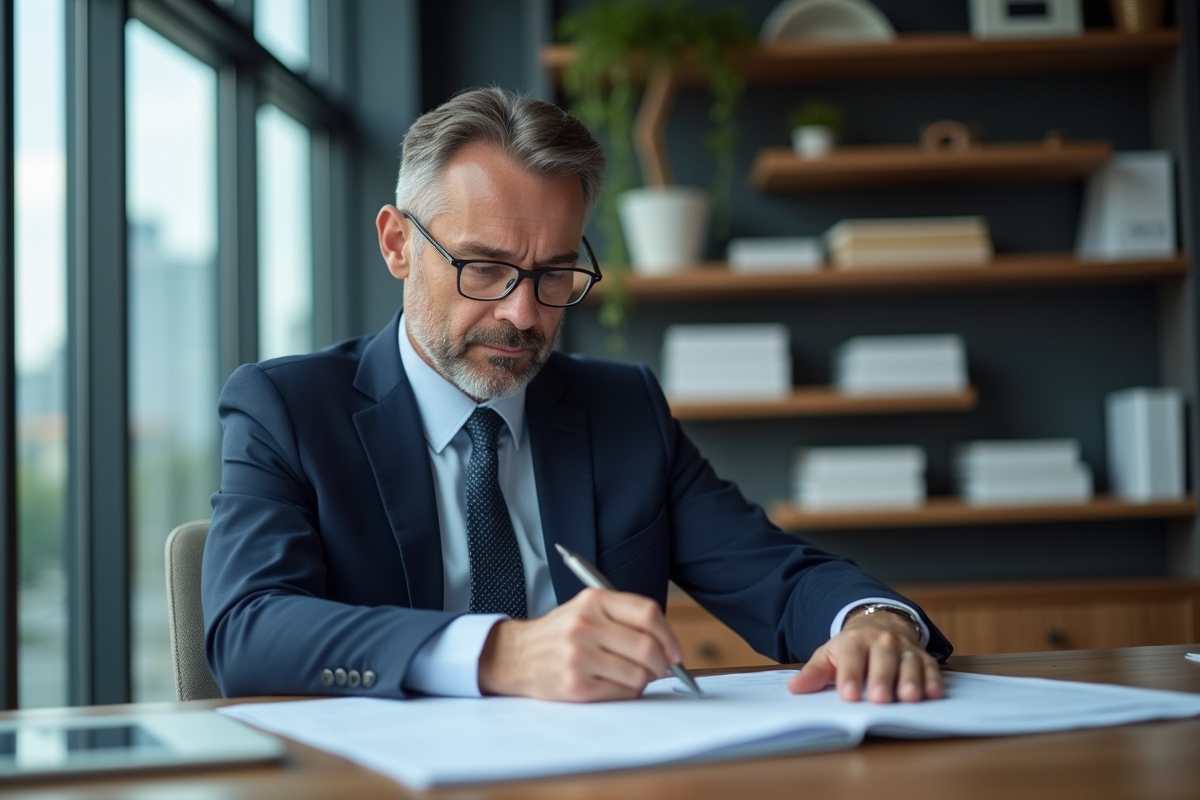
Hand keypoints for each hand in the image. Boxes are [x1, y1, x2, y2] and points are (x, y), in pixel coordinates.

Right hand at [477, 588, 682, 701]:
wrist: (516, 655)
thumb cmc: (560, 634)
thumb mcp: (586, 609)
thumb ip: (624, 618)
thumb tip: (668, 647)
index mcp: (593, 601)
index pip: (647, 613)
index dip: (669, 635)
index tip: (675, 652)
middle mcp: (585, 626)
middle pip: (647, 647)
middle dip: (662, 664)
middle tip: (660, 669)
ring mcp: (579, 657)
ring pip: (638, 674)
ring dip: (643, 680)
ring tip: (631, 676)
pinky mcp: (576, 685)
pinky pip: (621, 693)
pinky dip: (626, 692)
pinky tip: (613, 684)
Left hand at [786, 609, 942, 702]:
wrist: (878, 626)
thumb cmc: (850, 650)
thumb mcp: (829, 656)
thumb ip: (814, 674)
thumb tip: (794, 688)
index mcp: (854, 640)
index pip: (851, 656)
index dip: (850, 675)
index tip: (849, 695)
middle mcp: (881, 641)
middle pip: (883, 658)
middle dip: (882, 678)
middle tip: (880, 698)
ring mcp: (904, 648)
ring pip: (909, 662)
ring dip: (910, 680)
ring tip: (909, 697)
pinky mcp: (923, 657)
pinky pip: (930, 667)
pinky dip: (933, 679)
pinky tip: (933, 693)